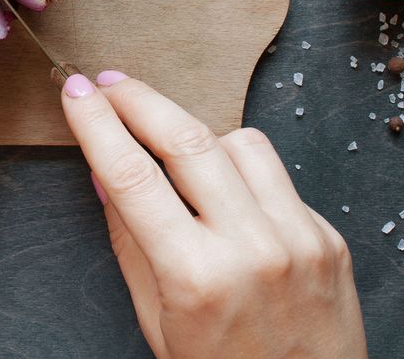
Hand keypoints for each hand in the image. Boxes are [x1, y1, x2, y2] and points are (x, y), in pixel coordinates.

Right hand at [61, 71, 365, 358]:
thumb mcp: (157, 321)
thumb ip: (130, 241)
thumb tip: (105, 171)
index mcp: (197, 277)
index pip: (132, 176)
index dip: (96, 124)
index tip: (75, 91)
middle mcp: (253, 248)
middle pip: (187, 139)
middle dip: (139, 99)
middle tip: (109, 83)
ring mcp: (299, 238)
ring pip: (240, 142)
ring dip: (197, 134)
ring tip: (171, 148)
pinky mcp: (327, 235)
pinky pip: (277, 175)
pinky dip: (242, 171)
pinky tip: (225, 193)